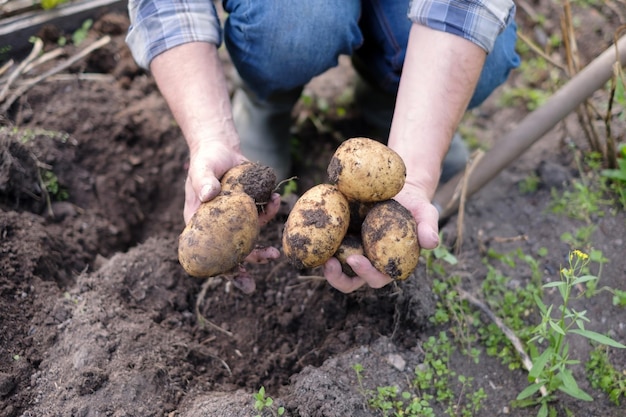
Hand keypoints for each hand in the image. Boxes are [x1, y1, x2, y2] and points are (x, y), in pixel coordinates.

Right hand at [184, 139, 281, 263]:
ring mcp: (235, 219)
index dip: (221, 267)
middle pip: (232, 251)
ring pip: (250, 239)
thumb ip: (203, 181)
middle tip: (267, 263)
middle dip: (250, 261)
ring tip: (276, 253)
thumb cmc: (205, 160)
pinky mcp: (249, 209)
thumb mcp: (201, 168)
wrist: (221, 148)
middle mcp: (218, 226)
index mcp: (199, 223)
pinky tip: (277, 199)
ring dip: (263, 248)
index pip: (208, 252)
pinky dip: (271, 211)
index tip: (236, 274)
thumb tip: (209, 194)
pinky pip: (262, 217)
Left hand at [323, 180, 439, 292]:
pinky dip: (316, 244)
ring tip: (315, 255)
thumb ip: (429, 226)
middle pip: (350, 281)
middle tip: (329, 264)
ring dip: (324, 266)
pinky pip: (324, 245)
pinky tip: (308, 233)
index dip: (365, 273)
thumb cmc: (413, 205)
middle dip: (338, 278)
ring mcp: (350, 251)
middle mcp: (367, 262)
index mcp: (387, 264)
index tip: (355, 260)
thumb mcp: (425, 212)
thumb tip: (432, 243)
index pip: (376, 277)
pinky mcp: (338, 237)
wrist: (398, 190)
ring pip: (334, 268)